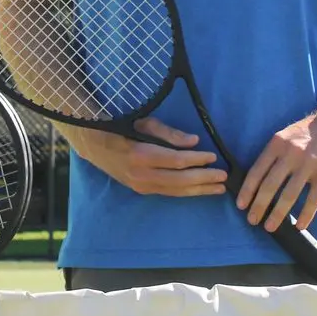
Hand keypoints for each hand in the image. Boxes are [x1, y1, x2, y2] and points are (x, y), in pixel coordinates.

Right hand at [65, 117, 227, 196]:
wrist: (93, 146)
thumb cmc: (119, 127)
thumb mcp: (143, 123)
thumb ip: (168, 134)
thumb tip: (194, 142)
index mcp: (141, 155)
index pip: (176, 161)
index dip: (197, 160)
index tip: (213, 156)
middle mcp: (141, 175)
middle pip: (179, 180)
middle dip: (203, 179)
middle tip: (223, 177)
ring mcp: (140, 186)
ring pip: (175, 191)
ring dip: (199, 190)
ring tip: (218, 189)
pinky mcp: (141, 190)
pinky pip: (168, 192)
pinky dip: (186, 192)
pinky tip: (199, 190)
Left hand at [236, 100, 316, 231]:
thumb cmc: (306, 132)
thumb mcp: (284, 136)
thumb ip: (273, 155)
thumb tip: (257, 181)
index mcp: (276, 144)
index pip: (257, 171)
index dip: (247, 190)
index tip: (241, 205)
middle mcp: (291, 153)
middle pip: (270, 185)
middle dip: (259, 206)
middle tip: (252, 220)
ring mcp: (309, 163)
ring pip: (289, 195)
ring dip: (278, 214)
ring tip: (270, 226)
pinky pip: (314, 198)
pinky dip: (306, 214)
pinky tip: (300, 226)